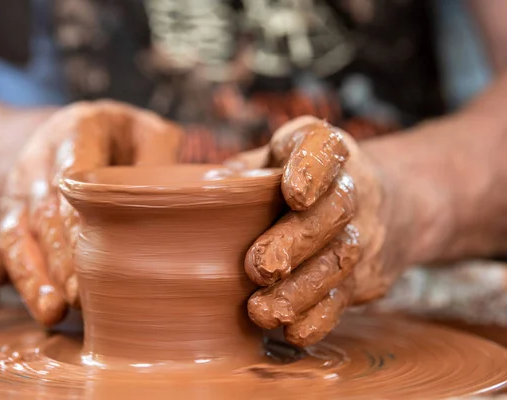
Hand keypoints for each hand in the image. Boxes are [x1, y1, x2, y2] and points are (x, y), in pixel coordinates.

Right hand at [0, 101, 182, 332]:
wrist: (85, 130)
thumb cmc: (128, 139)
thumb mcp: (150, 134)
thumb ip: (157, 163)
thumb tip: (173, 209)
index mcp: (77, 130)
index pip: (71, 172)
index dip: (76, 215)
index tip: (92, 252)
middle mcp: (39, 161)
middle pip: (42, 212)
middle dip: (58, 257)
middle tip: (79, 296)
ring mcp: (19, 194)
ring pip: (14, 237)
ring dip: (30, 276)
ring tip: (51, 312)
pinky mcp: (10, 222)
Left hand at [228, 116, 405, 346]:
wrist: (383, 205)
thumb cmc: (302, 179)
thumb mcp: (275, 159)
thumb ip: (243, 174)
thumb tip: (198, 194)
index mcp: (324, 149)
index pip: (326, 149)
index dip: (312, 170)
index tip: (293, 193)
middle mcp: (352, 187)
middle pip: (335, 210)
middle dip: (297, 240)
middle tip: (259, 267)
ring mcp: (363, 233)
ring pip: (340, 260)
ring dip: (301, 289)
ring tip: (262, 310)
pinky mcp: (366, 275)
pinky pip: (347, 297)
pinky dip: (321, 318)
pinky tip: (294, 331)